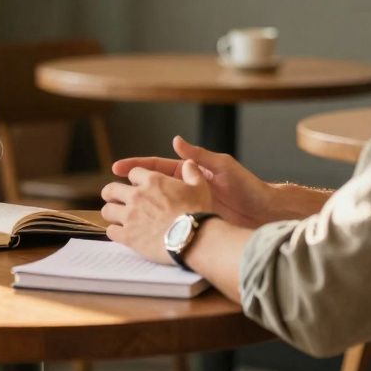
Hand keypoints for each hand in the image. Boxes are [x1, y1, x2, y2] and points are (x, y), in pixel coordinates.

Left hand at [101, 160, 213, 264]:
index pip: (133, 173)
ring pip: (107, 210)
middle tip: (114, 198)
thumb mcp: (200, 187)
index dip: (135, 179)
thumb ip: (192, 173)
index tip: (136, 185)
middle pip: (112, 189)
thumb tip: (189, 164)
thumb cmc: (198, 212)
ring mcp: (130, 216)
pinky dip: (114, 232)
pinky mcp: (128, 236)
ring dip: (111, 212)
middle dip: (111, 193)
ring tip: (116, 217)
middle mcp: (137, 196)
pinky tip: (120, 233)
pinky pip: (111, 231)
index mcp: (152, 181)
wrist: (194, 238)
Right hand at [112, 136, 273, 227]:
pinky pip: (167, 224)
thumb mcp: (223, 166)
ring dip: (134, 208)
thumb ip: (199, 156)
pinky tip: (136, 230)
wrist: (262, 212)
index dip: (135, 167)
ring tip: (114, 211)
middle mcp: (183, 189)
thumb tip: (176, 140)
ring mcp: (186, 206)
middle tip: (108, 190)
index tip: (117, 168)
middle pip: (149, 187)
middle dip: (127, 187)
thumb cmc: (246, 187)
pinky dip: (150, 226)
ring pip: (154, 207)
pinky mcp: (192, 222)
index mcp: (188, 172)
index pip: (155, 167)